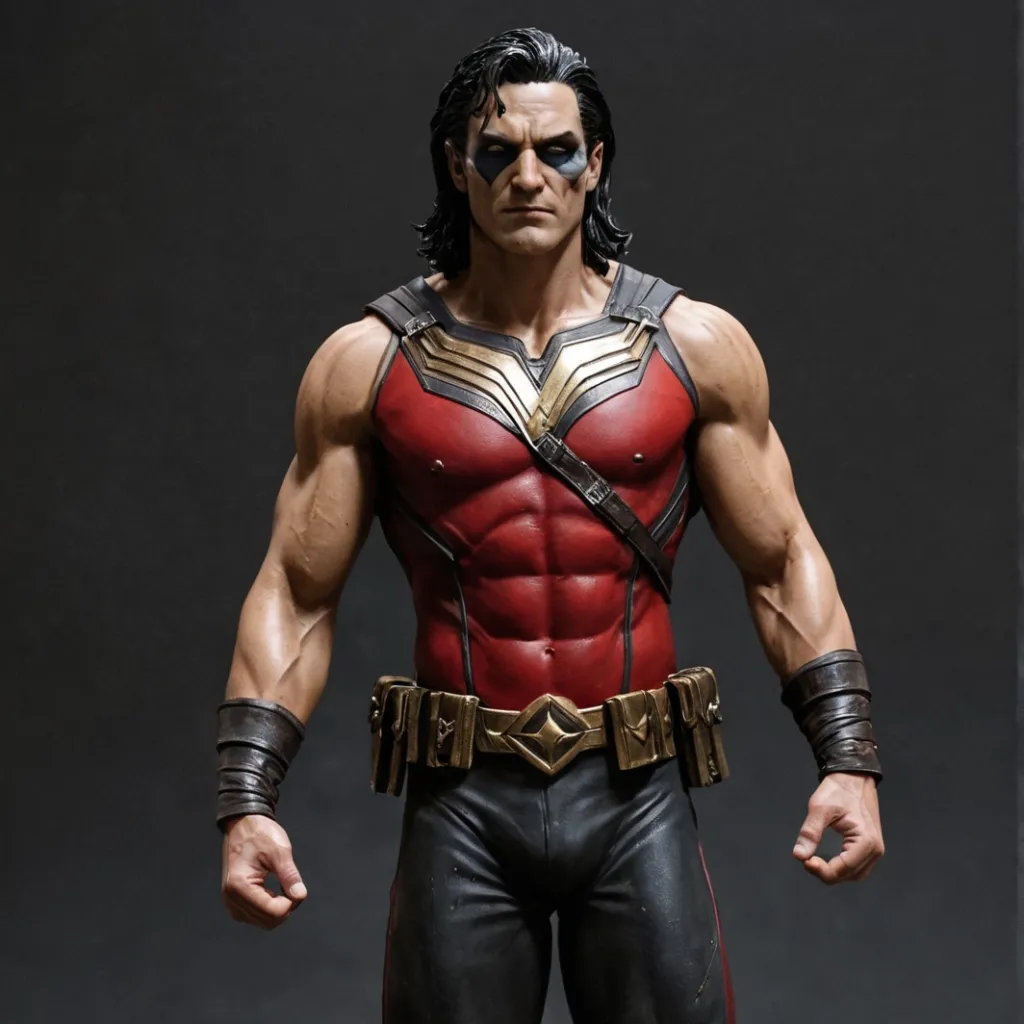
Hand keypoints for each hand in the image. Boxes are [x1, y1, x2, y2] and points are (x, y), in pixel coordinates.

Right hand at [221, 814, 307, 928]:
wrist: (243, 825)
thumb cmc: (260, 833)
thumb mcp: (279, 851)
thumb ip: (290, 876)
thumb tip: (300, 896)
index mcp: (239, 886)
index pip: (272, 912)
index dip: (291, 903)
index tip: (296, 887)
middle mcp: (231, 899)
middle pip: (268, 921)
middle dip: (285, 908)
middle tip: (292, 887)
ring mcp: (231, 902)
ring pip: (263, 922)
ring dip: (277, 909)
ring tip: (282, 887)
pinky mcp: (234, 902)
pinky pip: (255, 916)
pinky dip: (269, 908)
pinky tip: (273, 891)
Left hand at [793, 773, 884, 883]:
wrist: (853, 777)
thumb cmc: (838, 789)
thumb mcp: (819, 808)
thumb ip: (810, 832)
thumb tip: (799, 855)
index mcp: (866, 841)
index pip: (844, 869)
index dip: (822, 871)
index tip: (804, 862)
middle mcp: (875, 850)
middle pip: (850, 874)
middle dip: (827, 873)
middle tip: (806, 860)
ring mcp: (875, 849)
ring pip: (855, 874)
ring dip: (835, 873)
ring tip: (814, 861)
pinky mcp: (871, 847)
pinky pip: (857, 866)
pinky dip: (842, 868)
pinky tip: (827, 861)